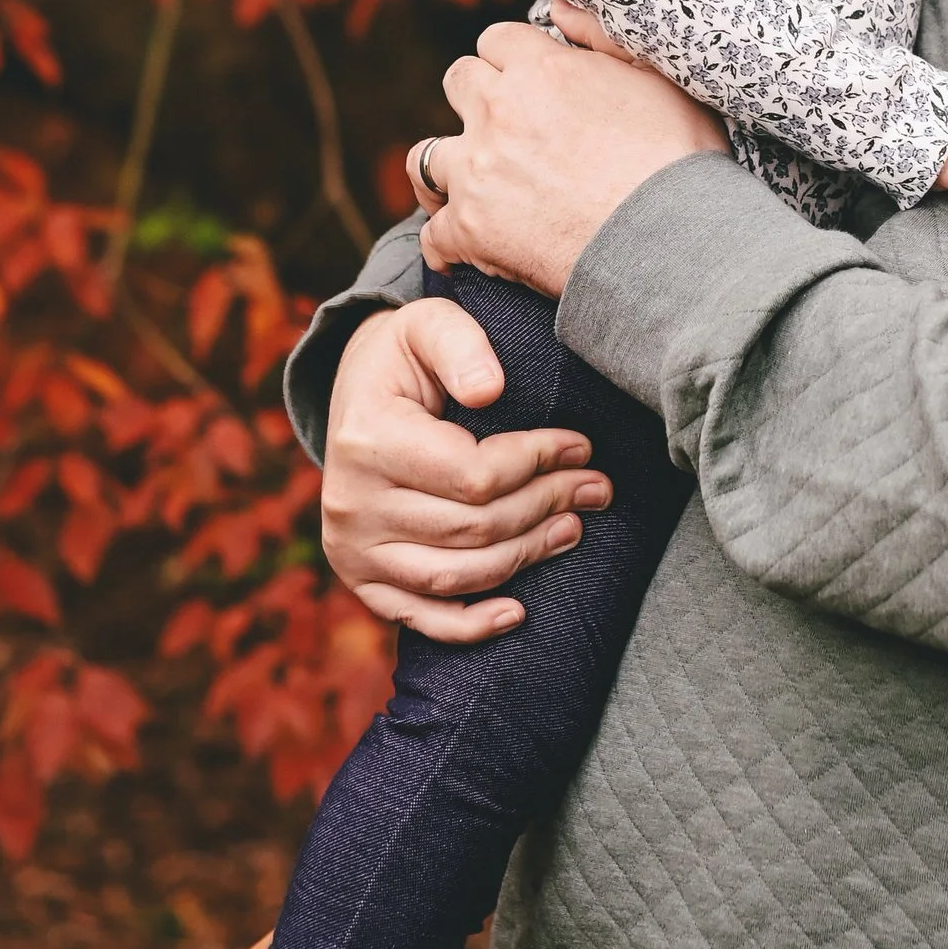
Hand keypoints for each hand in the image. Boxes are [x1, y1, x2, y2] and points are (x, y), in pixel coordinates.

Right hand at [319, 300, 611, 643]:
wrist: (354, 396)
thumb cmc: (406, 357)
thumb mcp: (429, 324)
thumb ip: (461, 343)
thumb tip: (491, 390)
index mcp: (368, 438)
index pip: (473, 475)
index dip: (538, 463)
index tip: (581, 446)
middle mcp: (351, 503)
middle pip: (472, 527)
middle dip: (546, 506)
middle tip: (596, 487)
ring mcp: (352, 549)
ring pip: (456, 574)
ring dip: (526, 556)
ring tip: (573, 527)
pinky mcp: (361, 579)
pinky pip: (419, 617)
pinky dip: (470, 625)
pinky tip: (518, 612)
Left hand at [415, 10, 725, 297]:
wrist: (667, 242)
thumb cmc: (677, 160)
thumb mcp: (659, 78)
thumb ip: (603, 35)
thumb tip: (557, 10)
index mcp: (540, 69)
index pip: (496, 40)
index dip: (512, 59)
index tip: (527, 81)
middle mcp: (497, 111)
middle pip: (457, 82)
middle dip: (476, 98)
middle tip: (505, 126)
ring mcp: (476, 171)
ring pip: (424, 156)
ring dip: (446, 167)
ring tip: (468, 185)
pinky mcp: (469, 229)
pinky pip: (434, 235)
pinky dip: (448, 244)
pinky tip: (466, 252)